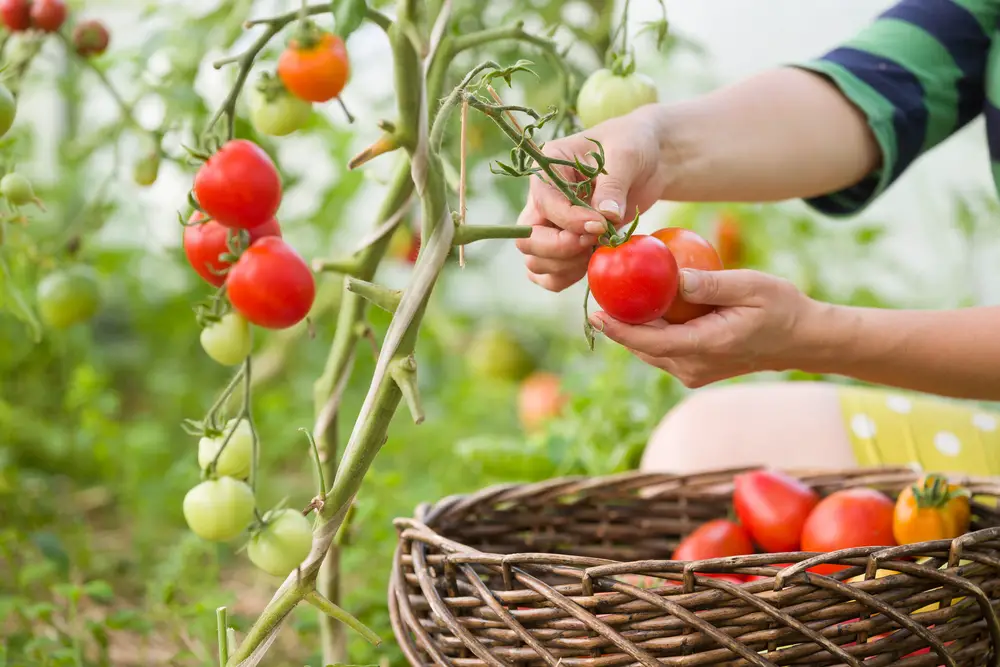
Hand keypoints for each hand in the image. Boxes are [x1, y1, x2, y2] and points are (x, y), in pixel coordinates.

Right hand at [515, 106, 673, 291]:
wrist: (648, 160)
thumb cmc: (633, 146)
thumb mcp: (626, 156)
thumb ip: (613, 186)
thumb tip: (605, 216)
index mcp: (547, 170)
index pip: (544, 205)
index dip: (571, 222)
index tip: (602, 225)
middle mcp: (541, 200)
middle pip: (527, 239)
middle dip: (560, 249)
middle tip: (593, 243)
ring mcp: (550, 225)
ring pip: (534, 262)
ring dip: (564, 266)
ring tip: (596, 251)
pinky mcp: (564, 245)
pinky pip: (548, 275)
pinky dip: (566, 278)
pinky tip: (592, 264)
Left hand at [590, 268, 820, 386]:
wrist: (801, 340)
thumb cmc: (781, 307)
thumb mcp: (751, 287)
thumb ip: (712, 284)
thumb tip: (675, 277)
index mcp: (706, 346)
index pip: (651, 341)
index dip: (620, 329)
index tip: (596, 313)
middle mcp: (695, 366)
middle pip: (644, 347)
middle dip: (617, 326)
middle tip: (597, 297)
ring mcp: (695, 372)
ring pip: (651, 351)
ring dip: (631, 329)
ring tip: (611, 301)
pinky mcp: (696, 370)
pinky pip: (664, 351)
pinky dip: (649, 332)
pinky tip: (640, 308)